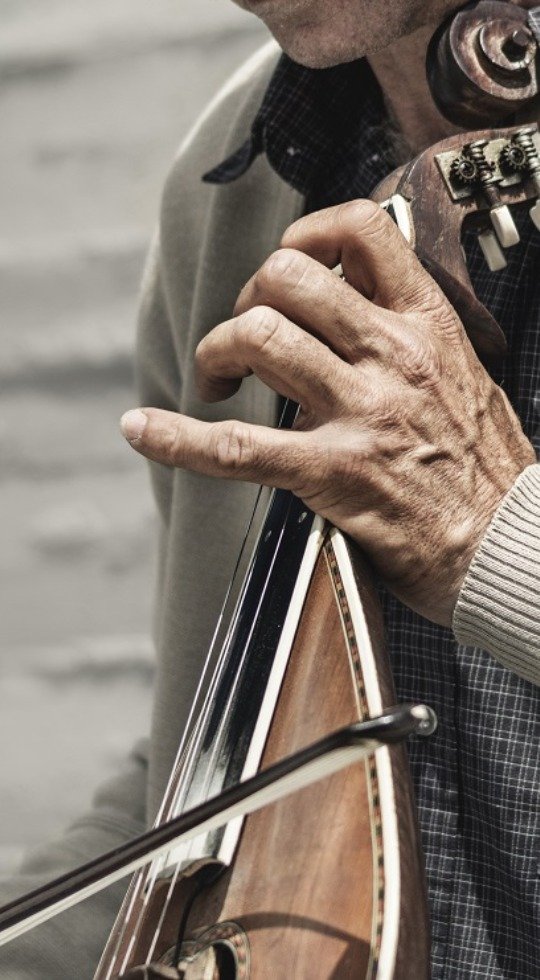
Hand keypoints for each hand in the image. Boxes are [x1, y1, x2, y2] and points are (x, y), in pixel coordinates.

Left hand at [121, 200, 534, 625]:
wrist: (510, 544)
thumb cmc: (485, 465)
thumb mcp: (464, 374)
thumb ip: (411, 334)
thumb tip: (352, 304)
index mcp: (428, 325)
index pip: (361, 231)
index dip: (305, 235)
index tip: (287, 268)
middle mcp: (393, 356)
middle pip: (287, 278)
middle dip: (246, 300)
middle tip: (245, 340)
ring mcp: (362, 413)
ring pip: (258, 339)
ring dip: (217, 352)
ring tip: (217, 381)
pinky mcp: (334, 473)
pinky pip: (237, 447)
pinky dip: (177, 437)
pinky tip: (143, 428)